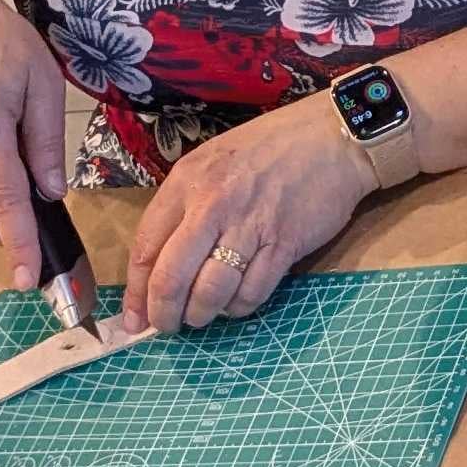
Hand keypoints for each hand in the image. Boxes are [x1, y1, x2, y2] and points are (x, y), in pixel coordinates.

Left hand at [123, 96, 372, 333]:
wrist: (333, 138)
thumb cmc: (270, 148)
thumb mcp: (213, 162)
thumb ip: (186, 204)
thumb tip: (163, 261)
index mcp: (187, 182)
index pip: (146, 248)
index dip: (136, 292)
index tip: (133, 318)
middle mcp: (212, 205)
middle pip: (172, 278)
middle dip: (163, 314)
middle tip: (166, 327)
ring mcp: (250, 225)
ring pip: (211, 291)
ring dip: (201, 315)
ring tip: (202, 316)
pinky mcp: (285, 243)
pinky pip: (252, 291)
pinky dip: (239, 307)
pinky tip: (236, 303)